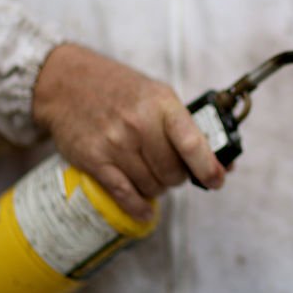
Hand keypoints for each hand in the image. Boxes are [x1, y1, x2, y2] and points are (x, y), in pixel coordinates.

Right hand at [31, 44, 224, 220]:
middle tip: (172, 170)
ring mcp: (115, 143)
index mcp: (161, 104)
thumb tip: (225, 163)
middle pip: (172, 172)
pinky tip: (144, 209)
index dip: (208, 167)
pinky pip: (125, 195)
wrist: (67, 83)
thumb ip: (188, 127)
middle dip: (178, 177)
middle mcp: (138, 123)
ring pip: (152, 186)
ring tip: (151, 174)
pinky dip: (138, 207)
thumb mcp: (158, 95)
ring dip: (157, 188)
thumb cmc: (120, 90)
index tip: (216, 180)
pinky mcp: (94, 160)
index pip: (192, 142)